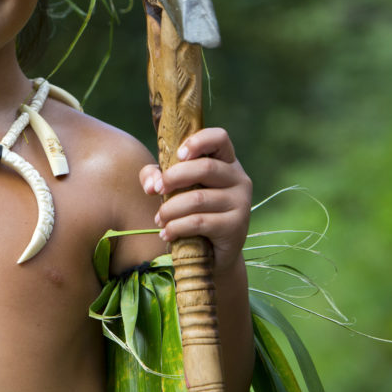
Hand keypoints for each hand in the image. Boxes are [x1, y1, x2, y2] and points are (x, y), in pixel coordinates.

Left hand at [139, 127, 251, 273]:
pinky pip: (200, 222)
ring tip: (159, 219)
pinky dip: (177, 227)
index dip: (198, 141)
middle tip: (157, 190)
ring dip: (170, 209)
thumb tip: (150, 185)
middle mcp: (239, 179)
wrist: (213, 253)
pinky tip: (167, 233)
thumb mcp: (174, 188)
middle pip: (206, 167)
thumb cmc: (191, 211)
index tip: (178, 155)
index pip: (220, 138)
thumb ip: (157, 176)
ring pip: (198, 198)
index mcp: (226, 162)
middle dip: (173, 177)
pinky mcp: (236, 226)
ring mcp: (241, 202)